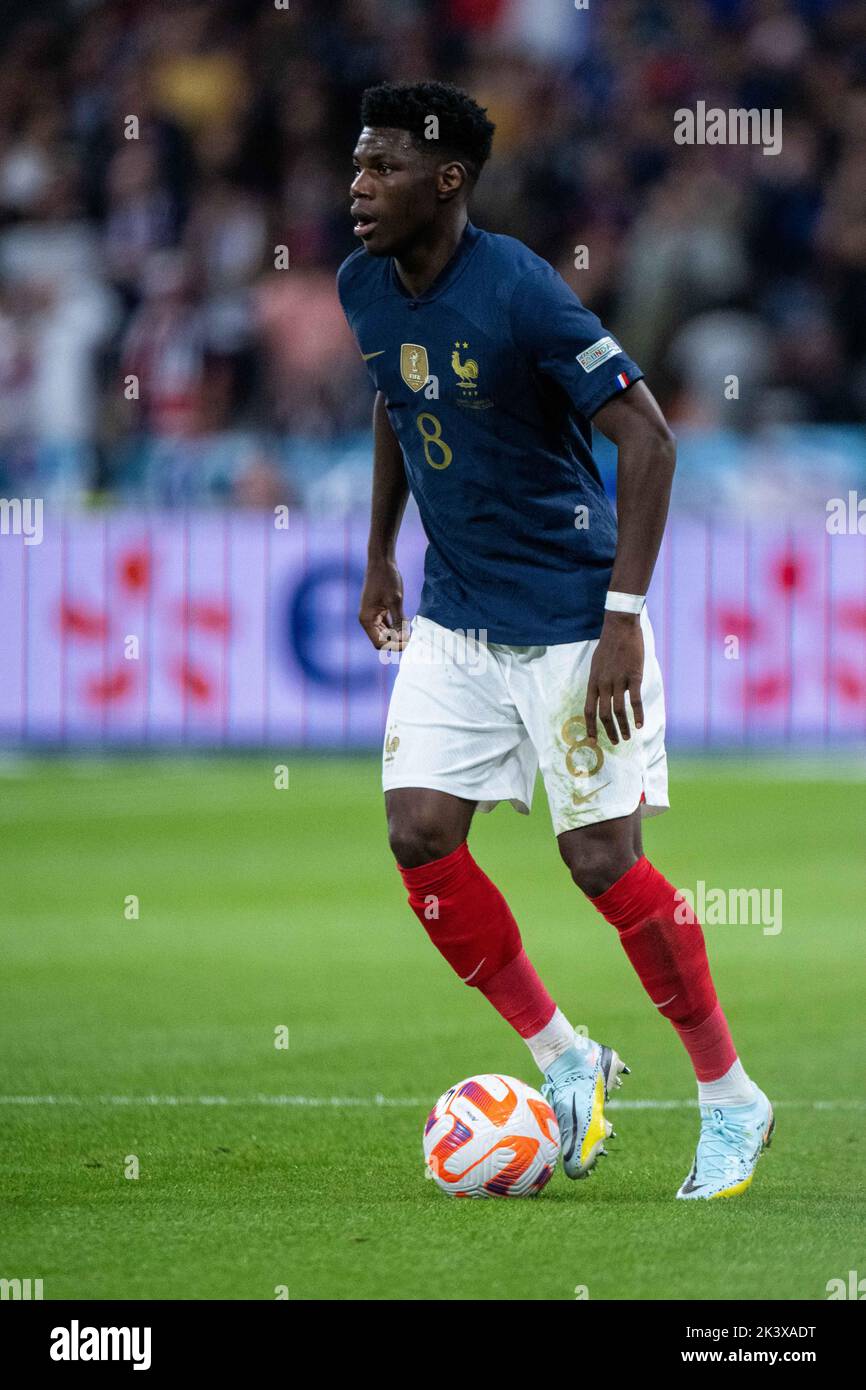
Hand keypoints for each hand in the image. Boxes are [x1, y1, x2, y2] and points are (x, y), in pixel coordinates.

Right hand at [359, 557, 408, 650]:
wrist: (381, 561)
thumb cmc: (386, 578)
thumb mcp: (395, 601)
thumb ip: (399, 621)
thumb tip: (404, 639)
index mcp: (367, 619)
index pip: (379, 643)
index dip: (394, 646)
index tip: (409, 643)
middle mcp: (367, 619)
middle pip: (382, 640)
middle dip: (396, 642)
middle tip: (413, 639)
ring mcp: (372, 615)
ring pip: (385, 633)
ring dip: (397, 635)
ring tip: (411, 634)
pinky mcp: (378, 610)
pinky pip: (386, 624)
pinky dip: (395, 627)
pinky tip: (406, 626)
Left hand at [584, 612, 644, 743]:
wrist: (620, 627)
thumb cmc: (609, 645)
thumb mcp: (597, 664)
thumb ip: (598, 682)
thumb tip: (601, 696)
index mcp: (593, 682)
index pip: (588, 710)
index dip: (590, 727)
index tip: (592, 741)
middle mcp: (603, 684)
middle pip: (604, 714)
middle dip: (609, 731)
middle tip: (616, 742)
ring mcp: (618, 680)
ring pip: (619, 711)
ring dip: (623, 727)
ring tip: (628, 737)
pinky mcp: (634, 676)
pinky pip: (635, 701)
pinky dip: (638, 715)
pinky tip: (640, 725)